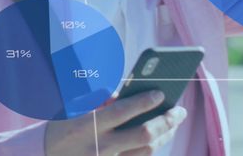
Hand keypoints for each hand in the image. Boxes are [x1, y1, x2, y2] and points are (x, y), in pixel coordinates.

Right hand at [45, 90, 187, 155]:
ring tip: (173, 122)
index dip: (143, 102)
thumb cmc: (63, 125)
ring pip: (146, 151)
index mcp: (87, 125)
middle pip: (142, 135)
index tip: (160, 93)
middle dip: (165, 122)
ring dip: (164, 135)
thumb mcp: (72, 107)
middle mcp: (100, 146)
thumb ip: (98, 98)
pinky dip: (152, 147)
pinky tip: (161, 136)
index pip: (121, 111)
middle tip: (179, 110)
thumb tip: (124, 93)